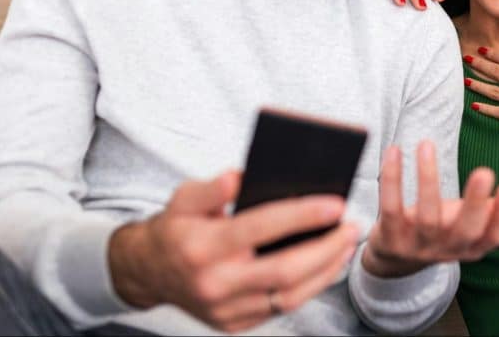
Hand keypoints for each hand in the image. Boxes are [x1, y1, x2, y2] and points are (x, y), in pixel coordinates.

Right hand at [109, 171, 358, 332]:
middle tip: (352, 226)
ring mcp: (225, 310)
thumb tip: (241, 176)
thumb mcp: (183, 198)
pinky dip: (309, 288)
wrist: (147, 273)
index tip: (335, 203)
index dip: (301, 215)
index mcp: (202, 247)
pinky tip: (327, 266)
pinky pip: (280, 308)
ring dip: (325, 271)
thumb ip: (212, 188)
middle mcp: (215, 284)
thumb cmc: (175, 228)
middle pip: (284, 270)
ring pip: (288, 296)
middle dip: (325, 248)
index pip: (260, 228)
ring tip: (347, 244)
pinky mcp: (234, 324)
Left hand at [362, 141, 498, 276]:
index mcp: (475, 244)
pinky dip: (391, 179)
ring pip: (425, 215)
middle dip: (475, 202)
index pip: (495, 236)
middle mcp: (449, 248)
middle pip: (465, 229)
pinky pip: (390, 207)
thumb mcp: (479, 219)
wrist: (397, 256)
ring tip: (427, 144)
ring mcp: (418, 244)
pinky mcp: (390, 236)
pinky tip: (395, 151)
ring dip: (427, 179)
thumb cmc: (448, 227)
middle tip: (485, 171)